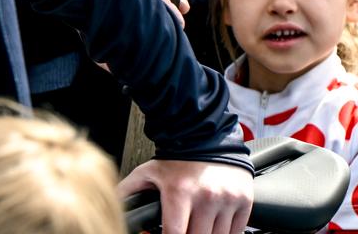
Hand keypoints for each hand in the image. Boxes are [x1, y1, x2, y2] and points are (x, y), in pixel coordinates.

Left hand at [118, 159, 251, 233]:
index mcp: (180, 193)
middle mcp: (206, 196)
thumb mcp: (148, 173)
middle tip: (185, 228)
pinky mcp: (244, 199)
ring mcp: (227, 199)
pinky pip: (237, 231)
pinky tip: (215, 226)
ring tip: (199, 226)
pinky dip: (227, 233)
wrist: (207, 133)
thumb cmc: (177, 158)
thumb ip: (128, 193)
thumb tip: (113, 208)